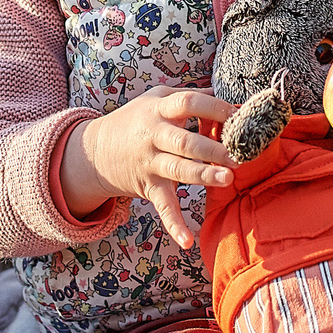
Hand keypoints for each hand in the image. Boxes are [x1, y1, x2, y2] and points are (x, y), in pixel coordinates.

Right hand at [59, 87, 235, 248]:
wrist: (94, 151)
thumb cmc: (135, 120)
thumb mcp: (155, 98)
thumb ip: (187, 95)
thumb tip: (223, 91)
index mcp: (159, 110)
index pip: (188, 103)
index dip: (214, 107)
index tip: (239, 115)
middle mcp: (154, 136)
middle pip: (185, 141)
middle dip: (211, 148)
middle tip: (238, 154)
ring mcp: (150, 162)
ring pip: (178, 170)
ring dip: (202, 175)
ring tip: (227, 178)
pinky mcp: (148, 186)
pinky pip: (163, 206)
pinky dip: (173, 224)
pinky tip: (187, 240)